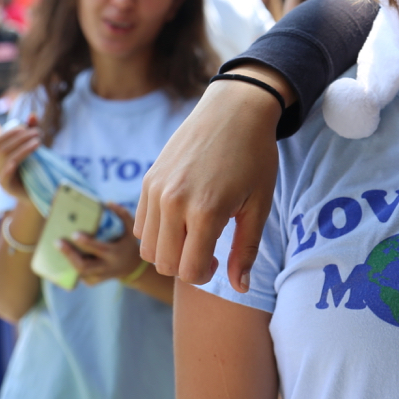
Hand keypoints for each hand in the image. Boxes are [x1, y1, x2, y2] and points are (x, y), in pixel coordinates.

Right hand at [0, 118, 40, 203]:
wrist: (38, 191)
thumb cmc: (34, 167)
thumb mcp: (33, 147)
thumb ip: (31, 131)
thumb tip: (33, 114)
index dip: (10, 131)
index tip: (27, 126)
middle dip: (18, 137)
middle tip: (38, 132)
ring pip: (5, 157)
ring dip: (22, 146)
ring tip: (39, 141)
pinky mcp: (6, 186)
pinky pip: (5, 173)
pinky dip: (14, 162)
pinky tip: (28, 154)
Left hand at [59, 204, 143, 285]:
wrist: (131, 268)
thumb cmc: (127, 244)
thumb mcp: (130, 230)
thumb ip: (122, 215)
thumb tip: (108, 202)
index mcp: (115, 253)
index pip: (99, 249)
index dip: (86, 242)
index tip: (74, 234)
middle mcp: (106, 267)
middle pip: (83, 266)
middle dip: (69, 255)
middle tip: (58, 243)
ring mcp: (98, 277)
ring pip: (78, 272)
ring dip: (67, 260)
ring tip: (59, 248)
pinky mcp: (92, 282)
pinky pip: (78, 276)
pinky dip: (70, 267)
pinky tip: (64, 257)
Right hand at [135, 71, 281, 289]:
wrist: (234, 110)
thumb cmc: (255, 156)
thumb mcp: (259, 204)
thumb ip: (246, 249)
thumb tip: (240, 287)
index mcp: (205, 211)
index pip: (189, 270)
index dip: (204, 274)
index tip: (217, 262)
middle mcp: (173, 202)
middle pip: (165, 263)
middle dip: (186, 266)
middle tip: (208, 251)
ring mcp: (155, 190)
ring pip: (147, 247)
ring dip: (169, 250)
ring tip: (194, 235)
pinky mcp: (147, 180)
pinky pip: (140, 224)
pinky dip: (156, 231)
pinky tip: (181, 218)